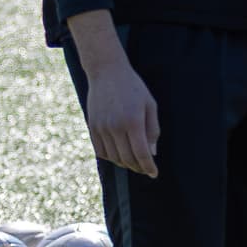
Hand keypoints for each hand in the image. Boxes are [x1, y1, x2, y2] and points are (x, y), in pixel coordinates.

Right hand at [82, 54, 161, 177]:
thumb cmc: (133, 87)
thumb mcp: (150, 105)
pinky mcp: (92, 127)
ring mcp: (101, 128)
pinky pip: (101, 151)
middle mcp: (115, 126)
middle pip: (127, 158)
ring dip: (125, 164)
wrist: (106, 72)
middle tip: (146, 169)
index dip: (149, 166)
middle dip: (138, 168)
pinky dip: (111, 158)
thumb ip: (152, 130)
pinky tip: (120, 155)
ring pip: (114, 157)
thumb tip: (152, 153)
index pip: (141, 153)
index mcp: (133, 121)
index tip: (154, 173)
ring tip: (135, 163)